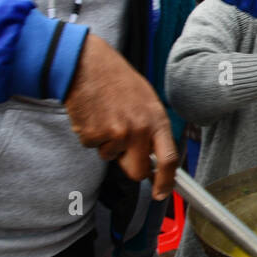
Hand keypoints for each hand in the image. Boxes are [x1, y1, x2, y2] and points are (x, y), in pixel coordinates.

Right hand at [64, 33, 177, 199]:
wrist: (88, 64)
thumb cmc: (118, 81)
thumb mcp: (147, 101)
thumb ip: (153, 129)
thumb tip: (156, 157)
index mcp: (157, 120)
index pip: (169, 160)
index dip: (166, 181)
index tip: (162, 192)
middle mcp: (139, 129)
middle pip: (137, 171)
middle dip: (129, 167)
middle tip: (122, 148)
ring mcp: (116, 132)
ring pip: (111, 158)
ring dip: (107, 144)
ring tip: (106, 117)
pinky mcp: (93, 134)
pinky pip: (93, 147)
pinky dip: (91, 135)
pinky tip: (93, 115)